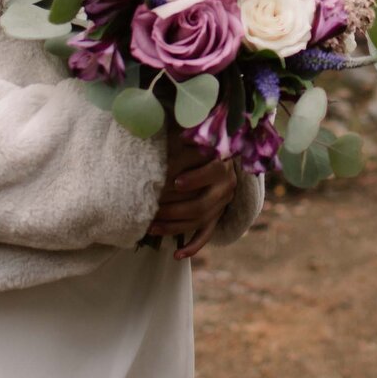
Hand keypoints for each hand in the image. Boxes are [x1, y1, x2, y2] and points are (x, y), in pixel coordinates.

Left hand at [148, 134, 235, 259]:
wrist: (225, 153)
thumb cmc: (199, 140)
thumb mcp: (192, 133)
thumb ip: (181, 130)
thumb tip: (158, 121)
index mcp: (222, 162)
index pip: (211, 171)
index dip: (195, 178)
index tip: (174, 182)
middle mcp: (226, 185)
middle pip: (202, 204)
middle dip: (174, 209)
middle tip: (152, 211)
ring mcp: (222, 203)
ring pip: (199, 221)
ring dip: (174, 227)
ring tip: (150, 228)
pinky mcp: (217, 216)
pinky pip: (205, 235)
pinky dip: (192, 246)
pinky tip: (176, 255)